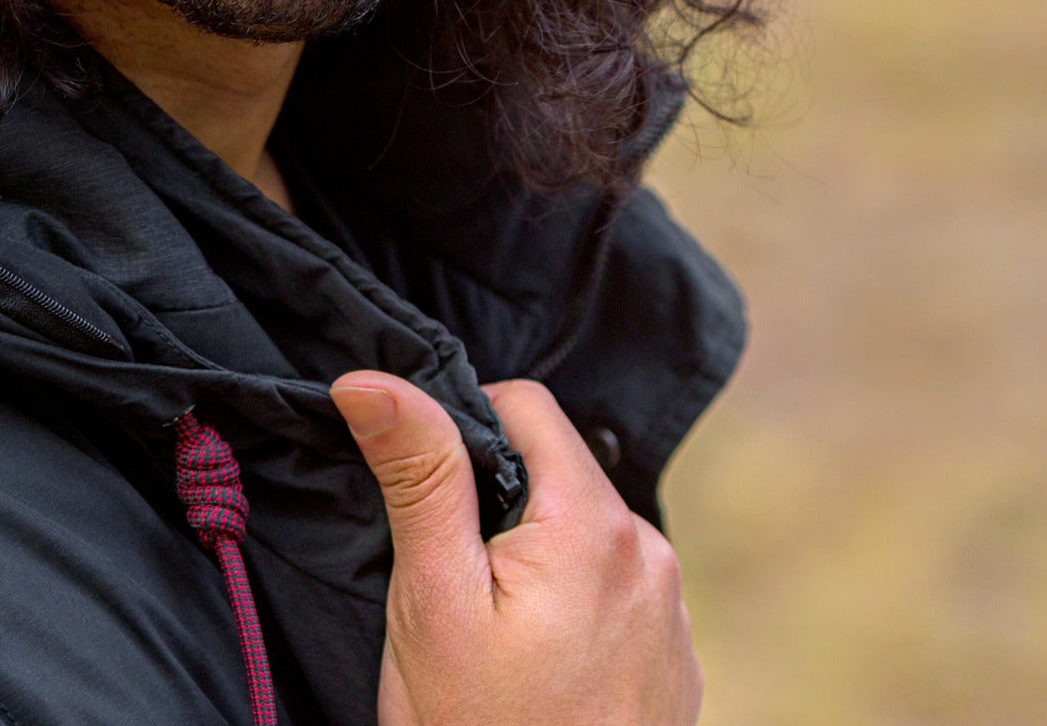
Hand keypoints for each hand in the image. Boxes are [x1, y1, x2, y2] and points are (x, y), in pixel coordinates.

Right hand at [330, 373, 700, 725]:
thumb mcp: (432, 598)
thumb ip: (418, 473)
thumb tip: (371, 377)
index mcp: (597, 526)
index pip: (526, 405)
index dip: (462, 427)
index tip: (426, 496)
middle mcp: (652, 558)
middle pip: (556, 470)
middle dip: (497, 501)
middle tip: (450, 581)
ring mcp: (673, 617)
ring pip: (582, 531)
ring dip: (534, 553)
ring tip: (490, 634)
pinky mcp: (674, 665)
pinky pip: (613, 591)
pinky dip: (569, 604)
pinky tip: (533, 669)